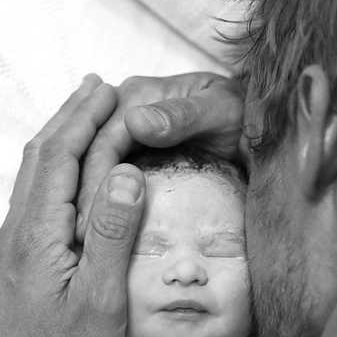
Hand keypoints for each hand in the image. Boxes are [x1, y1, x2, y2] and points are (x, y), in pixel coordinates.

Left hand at [0, 75, 145, 336]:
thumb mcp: (98, 302)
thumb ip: (112, 236)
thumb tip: (125, 173)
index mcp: (37, 234)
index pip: (60, 158)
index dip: (84, 119)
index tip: (112, 90)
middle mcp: (19, 230)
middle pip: (41, 156)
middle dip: (69, 116)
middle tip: (99, 87)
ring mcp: (16, 244)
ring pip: (35, 174)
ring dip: (60, 137)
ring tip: (86, 114)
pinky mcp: (21, 259)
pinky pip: (37, 195)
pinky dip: (56, 165)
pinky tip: (71, 170)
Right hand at [76, 72, 243, 240]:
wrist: (255, 123)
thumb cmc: (240, 115)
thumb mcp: (219, 111)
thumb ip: (181, 116)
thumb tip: (135, 122)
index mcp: (137, 95)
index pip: (104, 142)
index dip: (95, 182)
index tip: (91, 221)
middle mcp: (124, 109)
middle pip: (90, 155)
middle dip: (83, 198)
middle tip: (82, 241)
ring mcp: (126, 131)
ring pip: (92, 166)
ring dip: (86, 201)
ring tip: (85, 241)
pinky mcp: (132, 150)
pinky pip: (108, 175)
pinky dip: (101, 200)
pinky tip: (99, 229)